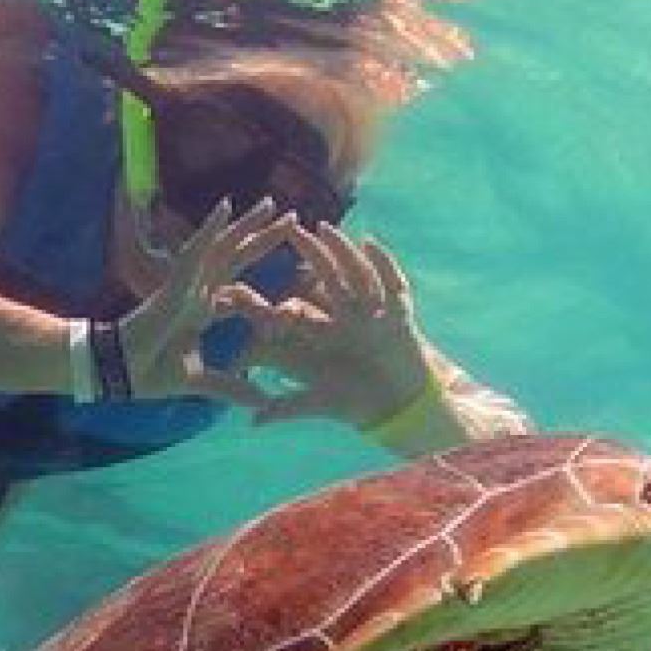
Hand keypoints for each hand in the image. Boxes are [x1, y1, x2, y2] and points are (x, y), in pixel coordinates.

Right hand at [118, 198, 298, 403]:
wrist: (119, 371)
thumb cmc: (149, 370)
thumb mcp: (200, 380)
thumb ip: (231, 388)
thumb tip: (263, 403)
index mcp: (204, 310)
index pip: (242, 291)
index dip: (268, 292)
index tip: (297, 294)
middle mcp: (198, 291)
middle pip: (237, 259)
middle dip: (264, 239)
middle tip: (292, 218)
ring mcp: (187, 284)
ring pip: (221, 247)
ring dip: (246, 225)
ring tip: (272, 204)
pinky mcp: (175, 283)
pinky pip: (196, 251)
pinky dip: (211, 229)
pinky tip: (227, 207)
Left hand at [222, 224, 433, 428]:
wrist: (400, 407)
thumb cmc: (357, 404)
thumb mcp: (318, 402)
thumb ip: (285, 407)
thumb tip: (251, 421)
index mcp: (325, 334)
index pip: (298, 309)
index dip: (280, 295)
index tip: (259, 281)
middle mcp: (348, 318)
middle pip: (327, 280)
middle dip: (311, 255)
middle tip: (289, 231)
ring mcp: (374, 313)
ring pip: (356, 274)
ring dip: (342, 251)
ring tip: (325, 229)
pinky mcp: (399, 314)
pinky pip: (392, 283)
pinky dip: (384, 264)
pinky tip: (370, 243)